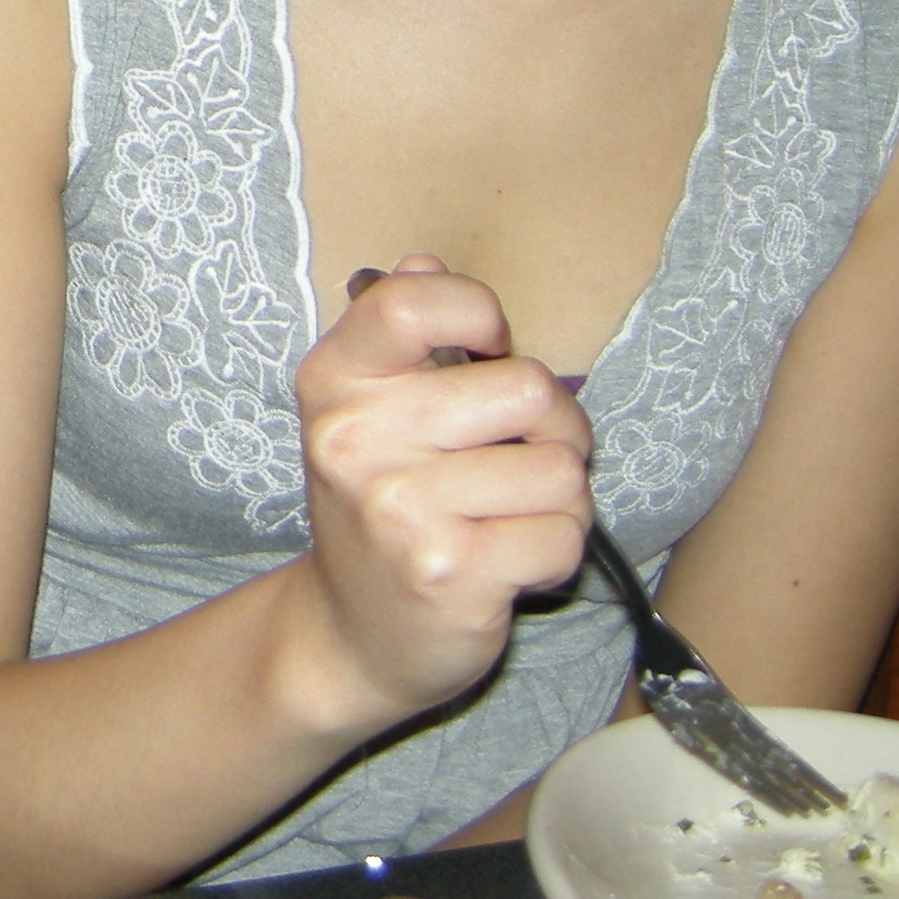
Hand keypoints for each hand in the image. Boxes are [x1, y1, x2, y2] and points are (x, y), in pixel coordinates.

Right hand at [279, 255, 592, 735]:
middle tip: (520, 456)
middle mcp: (356, 440)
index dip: (477, 315)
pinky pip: (564, 536)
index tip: (486, 352)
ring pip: (560, 469)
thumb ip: (395, 334)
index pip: (412, 303)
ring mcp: (400, 511)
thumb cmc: (379, 509)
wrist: (350, 635)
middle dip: (554, 427)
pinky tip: (510, 561)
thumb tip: (425, 263)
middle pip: (528, 388)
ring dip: (558, 499)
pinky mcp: (451, 576)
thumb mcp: (365, 412)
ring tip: (509, 516)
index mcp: (334, 383)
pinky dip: (556, 552)